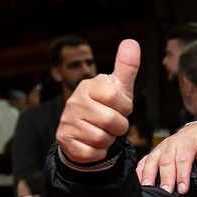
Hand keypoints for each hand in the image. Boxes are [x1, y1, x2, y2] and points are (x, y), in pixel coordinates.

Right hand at [56, 40, 139, 162]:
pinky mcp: (65, 141)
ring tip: (102, 131)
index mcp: (88, 86)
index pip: (117, 97)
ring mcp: (67, 121)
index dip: (125, 107)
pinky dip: (99, 152)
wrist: (84, 130)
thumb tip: (131, 42)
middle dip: (119, 126)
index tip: (120, 107)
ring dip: (109, 140)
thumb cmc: (106, 106)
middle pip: (112, 121)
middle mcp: (74, 102)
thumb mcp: (118, 87)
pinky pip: (93, 153)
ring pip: (103, 139)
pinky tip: (94, 143)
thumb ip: (126, 67)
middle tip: (113, 122)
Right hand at [135, 122, 196, 194]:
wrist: (194, 132)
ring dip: (149, 175)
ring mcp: (160, 149)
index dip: (182, 175)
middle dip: (165, 178)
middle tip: (166, 192)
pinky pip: (144, 161)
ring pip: (152, 161)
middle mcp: (171, 145)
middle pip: (166, 162)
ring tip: (149, 188)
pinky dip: (139, 171)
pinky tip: (139, 183)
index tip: (182, 189)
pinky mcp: (153, 153)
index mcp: (186, 143)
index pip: (183, 160)